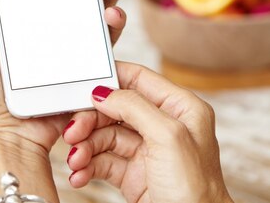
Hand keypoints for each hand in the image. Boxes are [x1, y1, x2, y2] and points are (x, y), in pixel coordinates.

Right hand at [63, 62, 233, 202]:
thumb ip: (136, 107)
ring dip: (86, 147)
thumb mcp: (169, 136)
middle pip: (116, 110)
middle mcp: (164, 126)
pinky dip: (88, 166)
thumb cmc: (196, 190)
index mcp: (181, 108)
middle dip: (91, 120)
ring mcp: (147, 151)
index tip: (85, 83)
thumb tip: (105, 91)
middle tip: (73, 132)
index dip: (112, 79)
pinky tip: (80, 174)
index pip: (140, 79)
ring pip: (106, 137)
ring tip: (76, 160)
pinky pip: (104, 162)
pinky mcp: (134, 175)